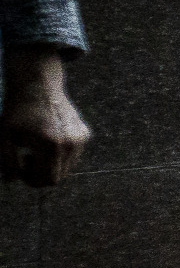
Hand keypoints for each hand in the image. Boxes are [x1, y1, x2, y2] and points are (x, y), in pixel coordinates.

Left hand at [2, 48, 88, 186]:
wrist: (38, 86)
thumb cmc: (18, 111)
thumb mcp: (4, 137)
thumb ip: (7, 162)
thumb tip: (10, 181)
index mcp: (51, 145)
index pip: (47, 180)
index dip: (31, 180)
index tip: (19, 166)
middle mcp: (70, 143)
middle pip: (59, 177)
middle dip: (40, 173)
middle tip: (26, 158)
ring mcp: (80, 138)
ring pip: (67, 167)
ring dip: (50, 164)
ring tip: (36, 149)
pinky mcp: (84, 133)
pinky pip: (72, 155)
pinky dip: (59, 154)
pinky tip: (47, 139)